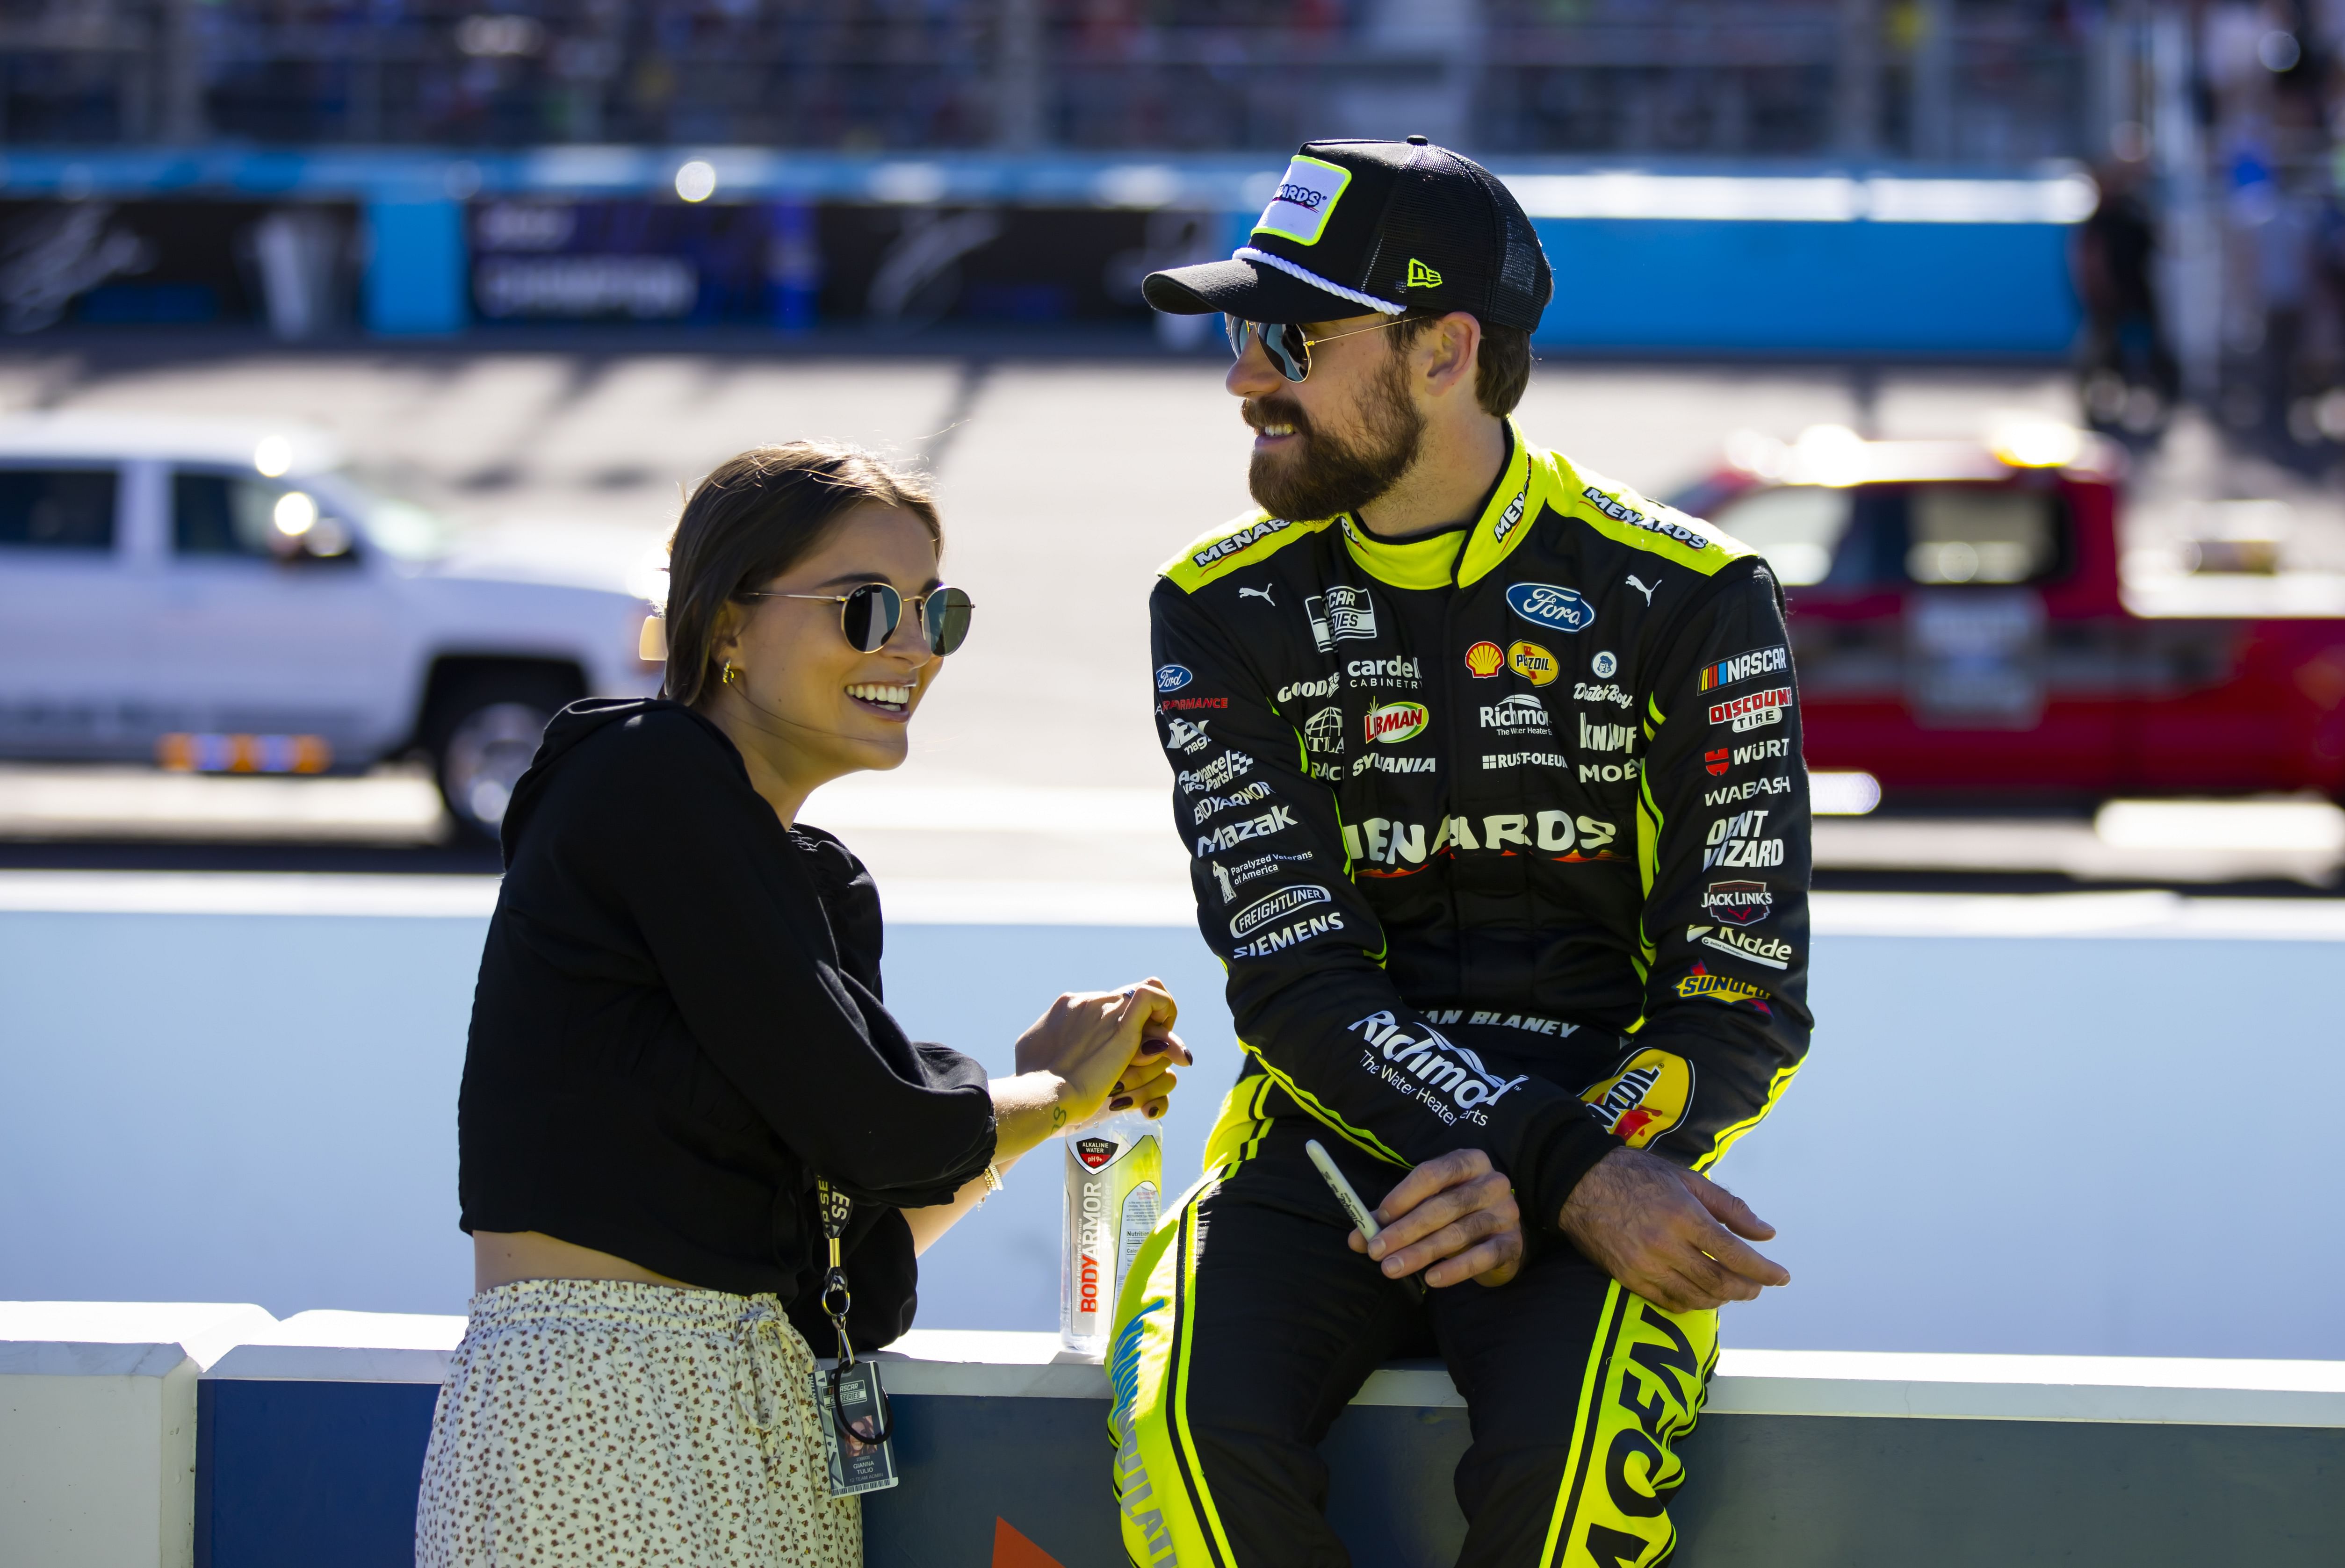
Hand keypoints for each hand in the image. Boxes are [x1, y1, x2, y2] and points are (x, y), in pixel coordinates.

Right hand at [1011, 977, 1187, 1129]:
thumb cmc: (1033, 1082)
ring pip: (1145, 1002)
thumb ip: (1049, 1038)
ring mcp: (1107, 1011)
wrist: (1044, 1095)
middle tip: (1147, 1052)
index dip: (1118, 1021)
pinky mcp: (1124, 1027)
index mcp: (1067, 1005)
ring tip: (1160, 1054)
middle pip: (1128, 999)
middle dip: (1140, 1023)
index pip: (1106, 1001)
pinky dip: (1166, 1011)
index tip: (1121, 1045)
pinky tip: (1167, 1043)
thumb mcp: (1033, 1049)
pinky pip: (1153, 999)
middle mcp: (1089, 1001)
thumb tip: (1053, 1045)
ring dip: (1154, 1027)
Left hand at [1349, 1148, 1523, 1288]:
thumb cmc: (1454, 1215)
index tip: (1377, 1218)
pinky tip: (1432, 1278)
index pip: (1433, 1173)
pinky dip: (1456, 1268)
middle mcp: (1491, 1182)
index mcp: (1468, 1162)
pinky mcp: (1513, 1243)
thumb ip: (1391, 1219)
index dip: (1403, 1195)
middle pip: (1444, 1205)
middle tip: (1376, 1251)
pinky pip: (1483, 1256)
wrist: (1500, 1237)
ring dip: (1421, 1252)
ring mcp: (1506, 1212)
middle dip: (1405, 1230)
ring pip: (1459, 1232)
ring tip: (1392, 1268)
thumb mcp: (1425, 1207)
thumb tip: (1357, 1238)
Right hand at [1557, 1147, 1787, 1311]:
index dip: (1763, 1270)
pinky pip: (1669, 1302)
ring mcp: (1644, 1265)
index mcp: (1683, 1215)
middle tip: (1758, 1287)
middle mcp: (1665, 1245)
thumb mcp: (1687, 1178)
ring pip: (1697, 1297)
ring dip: (1723, 1299)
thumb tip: (1766, 1234)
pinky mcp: (1628, 1278)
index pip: (1734, 1254)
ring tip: (1734, 1291)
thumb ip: (1729, 1207)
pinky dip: (1693, 1303)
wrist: (1579, 1183)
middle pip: (1719, 1281)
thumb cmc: (1636, 1174)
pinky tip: (1702, 1295)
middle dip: (1747, 1289)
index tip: (1781, 1277)